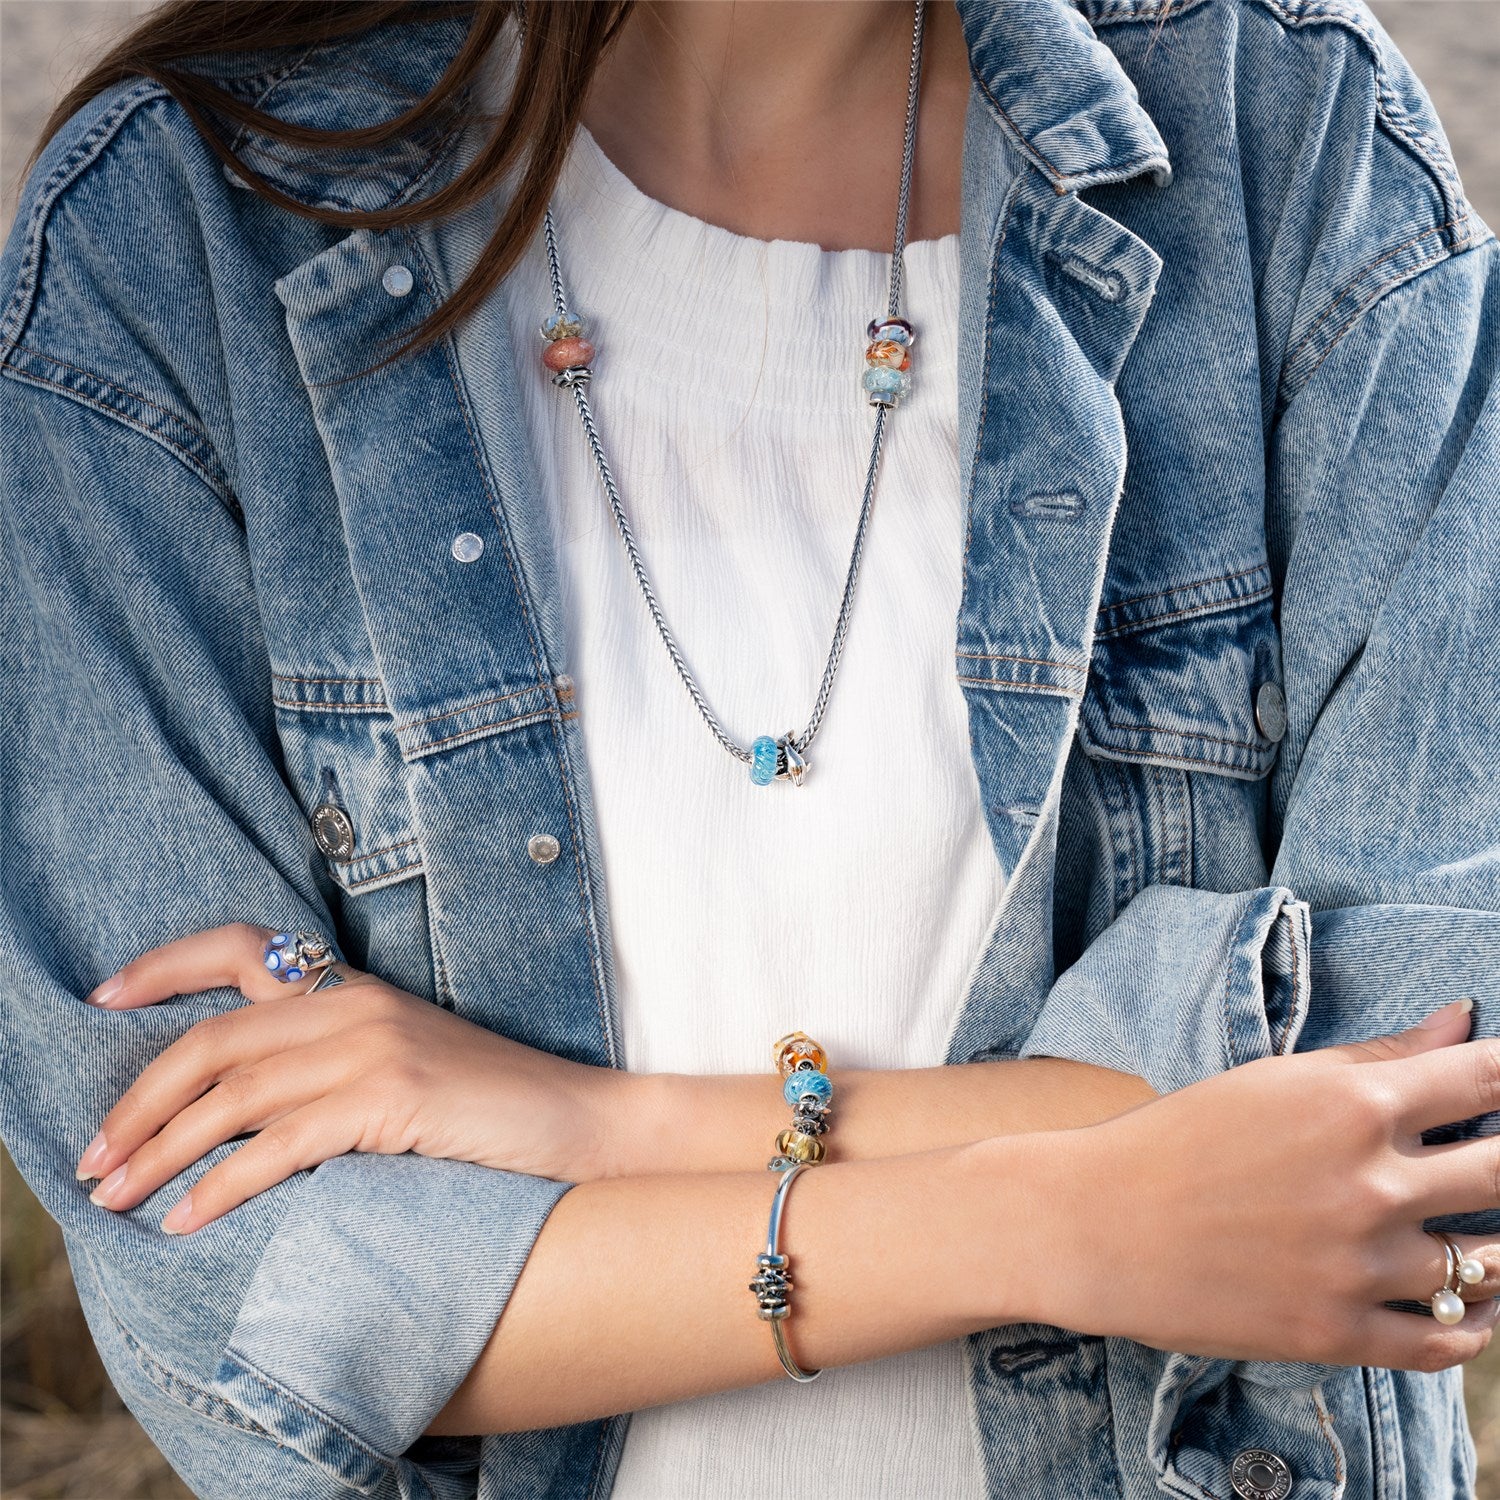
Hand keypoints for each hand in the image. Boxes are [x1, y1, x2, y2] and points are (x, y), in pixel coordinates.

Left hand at [74, 923, 641, 1233]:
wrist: (583, 1126)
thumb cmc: (492, 1110)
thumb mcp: (405, 1067)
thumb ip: (331, 1067)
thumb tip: (233, 1111)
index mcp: (357, 989)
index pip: (240, 949)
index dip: (162, 968)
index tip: (101, 999)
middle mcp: (358, 1006)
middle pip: (214, 1039)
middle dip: (137, 1101)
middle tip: (92, 1158)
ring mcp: (376, 1049)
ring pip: (233, 1095)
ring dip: (159, 1150)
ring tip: (115, 1196)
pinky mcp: (392, 1099)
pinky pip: (278, 1145)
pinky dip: (220, 1187)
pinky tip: (186, 1220)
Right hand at [1031, 996, 1499, 1369]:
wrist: (1099, 1224)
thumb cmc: (1180, 1137)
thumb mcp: (1273, 1080)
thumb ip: (1376, 1057)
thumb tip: (1462, 1022)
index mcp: (1353, 1106)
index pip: (1485, 1079)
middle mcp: (1372, 1184)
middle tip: (1493, 1160)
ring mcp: (1360, 1266)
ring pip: (1487, 1264)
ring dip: (1498, 1246)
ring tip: (1484, 1232)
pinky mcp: (1340, 1333)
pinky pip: (1446, 1341)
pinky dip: (1475, 1326)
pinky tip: (1474, 1306)